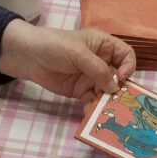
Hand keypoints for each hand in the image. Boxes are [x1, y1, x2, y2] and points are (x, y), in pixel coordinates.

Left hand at [0, 21, 135, 100]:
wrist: (28, 56)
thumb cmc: (55, 45)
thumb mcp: (79, 54)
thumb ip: (98, 70)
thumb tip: (115, 88)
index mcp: (103, 45)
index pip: (126, 55)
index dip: (128, 67)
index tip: (121, 78)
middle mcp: (100, 61)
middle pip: (119, 77)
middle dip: (120, 89)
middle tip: (118, 101)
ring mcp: (91, 77)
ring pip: (107, 92)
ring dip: (107, 101)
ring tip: (104, 110)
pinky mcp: (81, 91)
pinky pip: (92, 101)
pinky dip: (93, 107)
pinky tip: (88, 112)